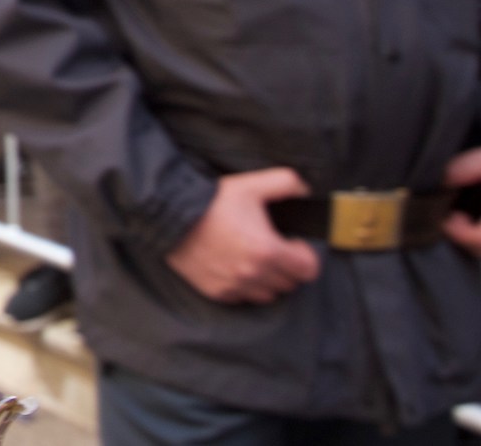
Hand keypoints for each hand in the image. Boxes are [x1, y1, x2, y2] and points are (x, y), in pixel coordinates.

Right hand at [165, 167, 321, 304]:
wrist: (172, 216)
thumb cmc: (212, 202)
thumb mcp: (251, 184)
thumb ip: (285, 182)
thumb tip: (304, 190)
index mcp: (268, 251)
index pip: (308, 270)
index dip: (304, 255)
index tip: (292, 243)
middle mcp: (254, 274)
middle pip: (290, 283)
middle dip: (287, 266)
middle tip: (273, 248)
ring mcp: (235, 286)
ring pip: (268, 294)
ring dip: (268, 280)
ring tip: (255, 259)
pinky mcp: (218, 292)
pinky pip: (244, 298)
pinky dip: (245, 287)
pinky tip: (236, 267)